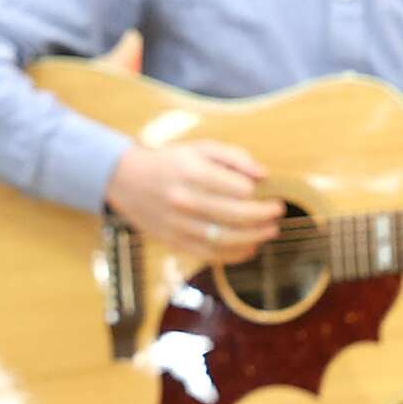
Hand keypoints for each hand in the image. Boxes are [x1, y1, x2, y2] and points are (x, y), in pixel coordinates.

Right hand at [105, 139, 281, 263]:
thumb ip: (234, 157)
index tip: (268, 191)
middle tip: (277, 211)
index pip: (238, 189)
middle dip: (264, 216)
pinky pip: (210, 255)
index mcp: (191, 172)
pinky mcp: (174, 242)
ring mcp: (178, 224)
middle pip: (236, 215)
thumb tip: (263, 174)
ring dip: (254, 237)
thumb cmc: (169, 162)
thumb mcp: (199, 148)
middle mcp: (184, 200)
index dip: (259, 192)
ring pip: (225, 239)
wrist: (125, 180)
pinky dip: (234, 255)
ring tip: (270, 231)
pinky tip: (250, 248)